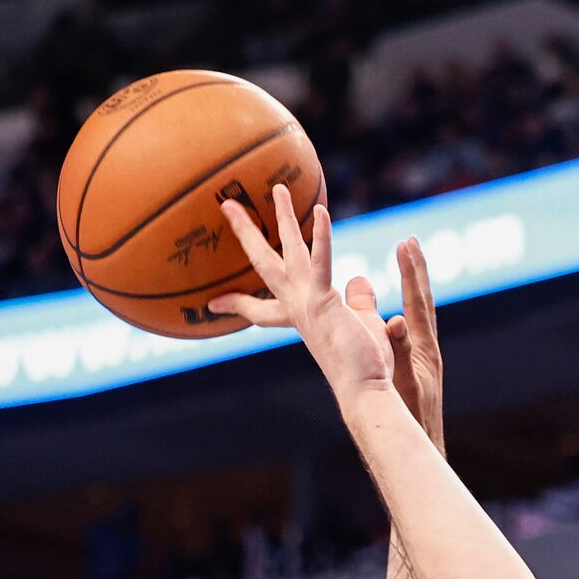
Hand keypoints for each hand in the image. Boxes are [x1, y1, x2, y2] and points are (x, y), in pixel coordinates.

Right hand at [207, 185, 398, 407]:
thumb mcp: (360, 326)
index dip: (236, 304)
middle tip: (228, 206)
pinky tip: (320, 211)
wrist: (365, 389)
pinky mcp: (324, 300)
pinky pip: (321, 262)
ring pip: (288, 252)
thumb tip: (359, 281)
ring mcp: (306, 302)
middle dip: (246, 232)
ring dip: (283, 218)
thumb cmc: (364, 367)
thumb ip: (358, 301)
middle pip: (263, 262)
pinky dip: (321, 237)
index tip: (213, 302)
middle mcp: (296, 308)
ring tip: (277, 188)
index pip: (260, 309)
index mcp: (298, 318)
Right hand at [383, 234, 445, 453]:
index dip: (411, 272)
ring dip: (413, 286)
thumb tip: (396, 322)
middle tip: (411, 241)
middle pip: (422, 300)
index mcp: (424, 349)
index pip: (417, 302)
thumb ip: (398, 353)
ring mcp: (424, 357)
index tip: (405, 243)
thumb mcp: (401, 384)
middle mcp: (427, 348)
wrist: (424, 444)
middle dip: (416, 270)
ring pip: (419, 314)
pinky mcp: (419, 367)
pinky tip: (397, 309)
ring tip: (407, 262)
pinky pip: (411, 329)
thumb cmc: (410, 420)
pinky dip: (406, 309)